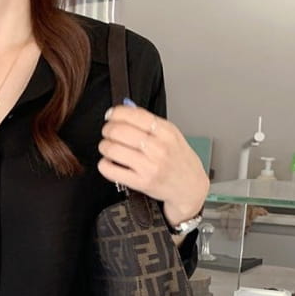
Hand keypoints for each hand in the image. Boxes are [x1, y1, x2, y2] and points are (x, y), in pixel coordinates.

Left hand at [97, 99, 208, 223]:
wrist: (190, 186)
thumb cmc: (179, 160)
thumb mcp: (171, 135)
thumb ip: (150, 121)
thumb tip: (126, 109)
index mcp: (166, 132)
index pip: (134, 115)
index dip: (116, 113)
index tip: (111, 115)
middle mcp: (158, 148)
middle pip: (119, 131)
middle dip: (107, 130)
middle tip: (107, 133)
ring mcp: (149, 166)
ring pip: (112, 149)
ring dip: (104, 147)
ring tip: (107, 148)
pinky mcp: (140, 182)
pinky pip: (111, 170)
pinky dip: (104, 164)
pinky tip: (109, 162)